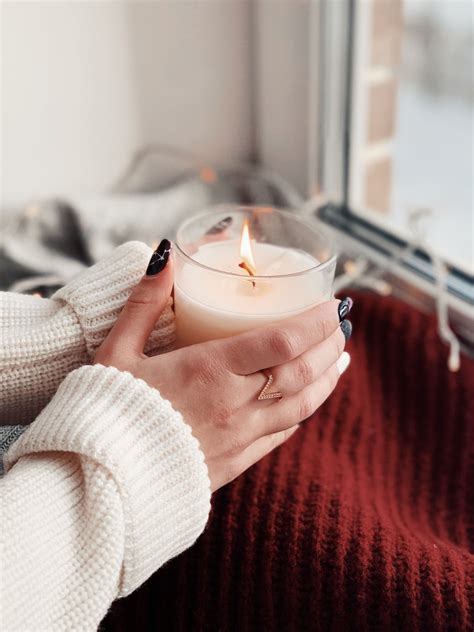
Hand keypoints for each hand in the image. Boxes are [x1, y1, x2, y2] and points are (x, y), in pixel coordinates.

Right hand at [95, 246, 350, 491]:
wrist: (98, 483)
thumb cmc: (105, 411)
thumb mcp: (116, 351)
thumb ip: (144, 303)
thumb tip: (164, 257)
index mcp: (209, 370)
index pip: (283, 340)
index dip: (316, 321)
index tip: (333, 304)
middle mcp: (234, 404)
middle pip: (302, 371)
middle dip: (330, 346)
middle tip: (342, 326)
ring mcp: (238, 438)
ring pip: (301, 405)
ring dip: (327, 380)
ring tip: (342, 361)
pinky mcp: (234, 464)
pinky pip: (280, 435)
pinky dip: (301, 413)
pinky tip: (307, 403)